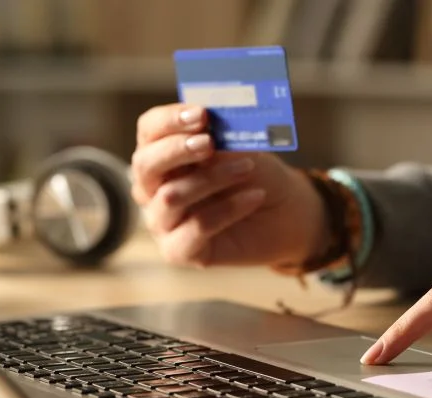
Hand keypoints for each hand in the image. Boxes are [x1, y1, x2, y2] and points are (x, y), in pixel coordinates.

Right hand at [131, 104, 329, 267]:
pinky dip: (229, 209)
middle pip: (145, 165)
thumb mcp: (242, 146)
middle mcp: (153, 188)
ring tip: (247, 167)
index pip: (149, 130)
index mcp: (162, 154)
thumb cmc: (257, 175)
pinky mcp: (180, 251)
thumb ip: (221, 134)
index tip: (201, 113)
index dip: (169, 120)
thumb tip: (208, 122)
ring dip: (212, 178)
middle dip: (176, 150)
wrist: (286, 212)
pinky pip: (196, 227)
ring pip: (171, 197)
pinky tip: (256, 196)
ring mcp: (163, 221)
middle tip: (210, 141)